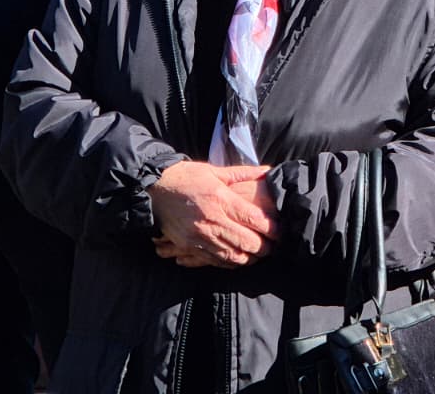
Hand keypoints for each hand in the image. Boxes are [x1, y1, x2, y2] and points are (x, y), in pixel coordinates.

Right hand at [148, 161, 278, 266]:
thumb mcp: (215, 171)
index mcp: (222, 199)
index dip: (271, 229)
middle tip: (274, 247)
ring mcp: (200, 235)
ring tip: (259, 256)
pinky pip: (214, 260)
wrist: (154, 189)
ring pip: (232, 255)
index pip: (254, 219)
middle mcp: (213, 220)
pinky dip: (229, 263)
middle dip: (264, 247)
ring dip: (249, 258)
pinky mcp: (190, 245)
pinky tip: (238, 259)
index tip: (280, 232)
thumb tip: (267, 170)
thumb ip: (243, 173)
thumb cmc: (186, 177)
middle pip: (247, 242)